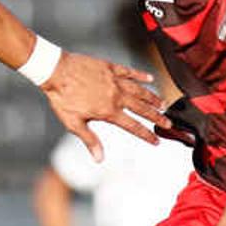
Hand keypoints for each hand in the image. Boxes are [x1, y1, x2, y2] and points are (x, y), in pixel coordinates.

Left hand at [41, 51, 170, 159]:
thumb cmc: (62, 98)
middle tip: (169, 123)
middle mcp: (116, 96)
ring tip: (163, 104)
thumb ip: (90, 140)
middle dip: (157, 117)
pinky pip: (129, 71)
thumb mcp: (74, 123)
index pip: (132, 126)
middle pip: (142, 108)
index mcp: (108, 111)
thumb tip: (99, 158)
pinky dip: (140, 75)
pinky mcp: (110, 67)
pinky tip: (149, 78)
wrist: (55, 71)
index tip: (156, 141)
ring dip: (152, 98)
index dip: (146, 135)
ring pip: (139, 90)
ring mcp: (114, 80)